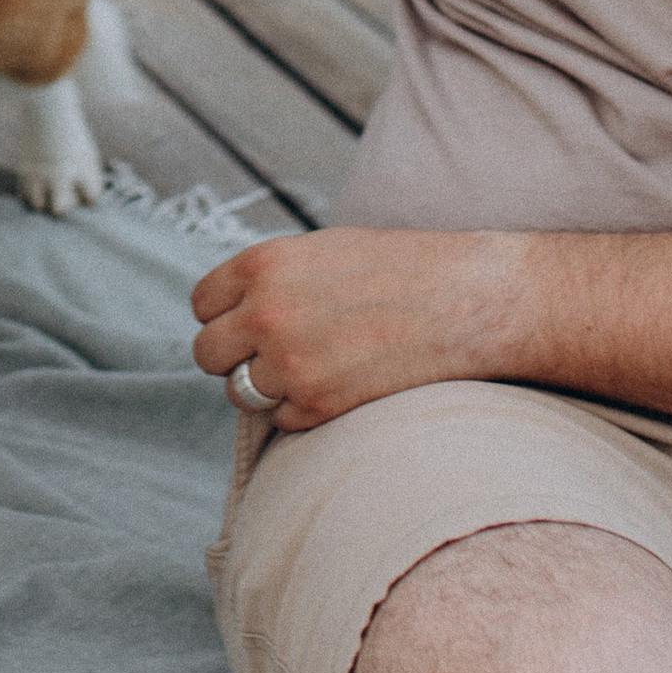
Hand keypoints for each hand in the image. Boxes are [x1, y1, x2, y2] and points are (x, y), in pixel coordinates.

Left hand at [191, 224, 532, 431]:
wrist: (469, 301)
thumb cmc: (401, 270)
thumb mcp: (322, 251)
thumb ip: (271, 280)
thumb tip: (231, 313)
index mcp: (263, 264)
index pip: (202, 305)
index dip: (226, 315)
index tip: (251, 321)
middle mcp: (265, 313)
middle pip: (208, 354)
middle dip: (236, 356)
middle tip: (276, 353)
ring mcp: (290, 364)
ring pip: (240, 393)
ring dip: (267, 387)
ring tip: (313, 367)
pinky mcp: (317, 407)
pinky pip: (281, 422)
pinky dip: (302, 411)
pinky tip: (341, 385)